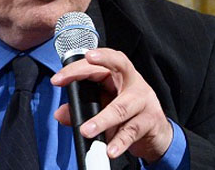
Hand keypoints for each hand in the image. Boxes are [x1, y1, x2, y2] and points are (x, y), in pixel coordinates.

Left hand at [51, 48, 172, 162]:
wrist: (156, 133)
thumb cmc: (128, 113)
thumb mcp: (104, 107)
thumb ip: (81, 108)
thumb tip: (60, 114)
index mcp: (119, 74)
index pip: (98, 64)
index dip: (78, 67)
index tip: (59, 78)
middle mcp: (133, 82)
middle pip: (118, 66)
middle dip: (98, 64)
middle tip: (75, 75)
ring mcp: (144, 100)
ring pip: (121, 107)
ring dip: (102, 120)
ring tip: (87, 131)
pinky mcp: (150, 120)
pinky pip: (132, 130)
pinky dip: (119, 142)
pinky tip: (110, 150)